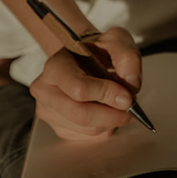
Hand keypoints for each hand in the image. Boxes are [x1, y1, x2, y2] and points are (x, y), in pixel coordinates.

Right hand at [29, 26, 142, 140]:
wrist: (82, 57)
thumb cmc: (96, 50)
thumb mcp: (116, 40)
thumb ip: (126, 56)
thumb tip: (130, 84)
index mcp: (56, 65)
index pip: (78, 88)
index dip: (105, 95)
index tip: (127, 97)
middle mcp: (45, 89)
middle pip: (80, 114)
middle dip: (112, 115)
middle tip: (130, 108)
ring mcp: (48, 110)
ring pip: (86, 129)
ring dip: (110, 122)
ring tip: (119, 106)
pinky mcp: (57, 127)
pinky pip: (87, 137)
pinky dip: (104, 128)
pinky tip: (106, 112)